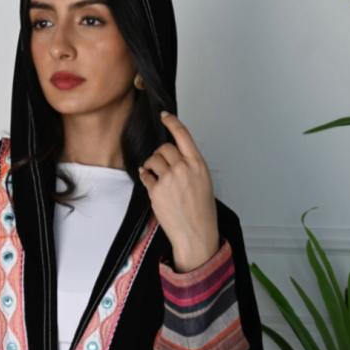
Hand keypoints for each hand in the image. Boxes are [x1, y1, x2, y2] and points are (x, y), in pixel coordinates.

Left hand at [137, 111, 219, 271]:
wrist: (196, 234)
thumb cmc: (202, 213)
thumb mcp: (203, 183)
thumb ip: (190, 167)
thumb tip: (176, 158)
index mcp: (198, 164)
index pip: (183, 135)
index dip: (172, 122)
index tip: (165, 116)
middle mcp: (184, 168)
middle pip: (164, 147)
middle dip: (160, 154)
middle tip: (160, 164)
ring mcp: (169, 179)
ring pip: (153, 159)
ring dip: (151, 165)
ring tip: (156, 176)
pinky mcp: (157, 190)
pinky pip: (146, 176)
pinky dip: (146, 178)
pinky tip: (151, 183)